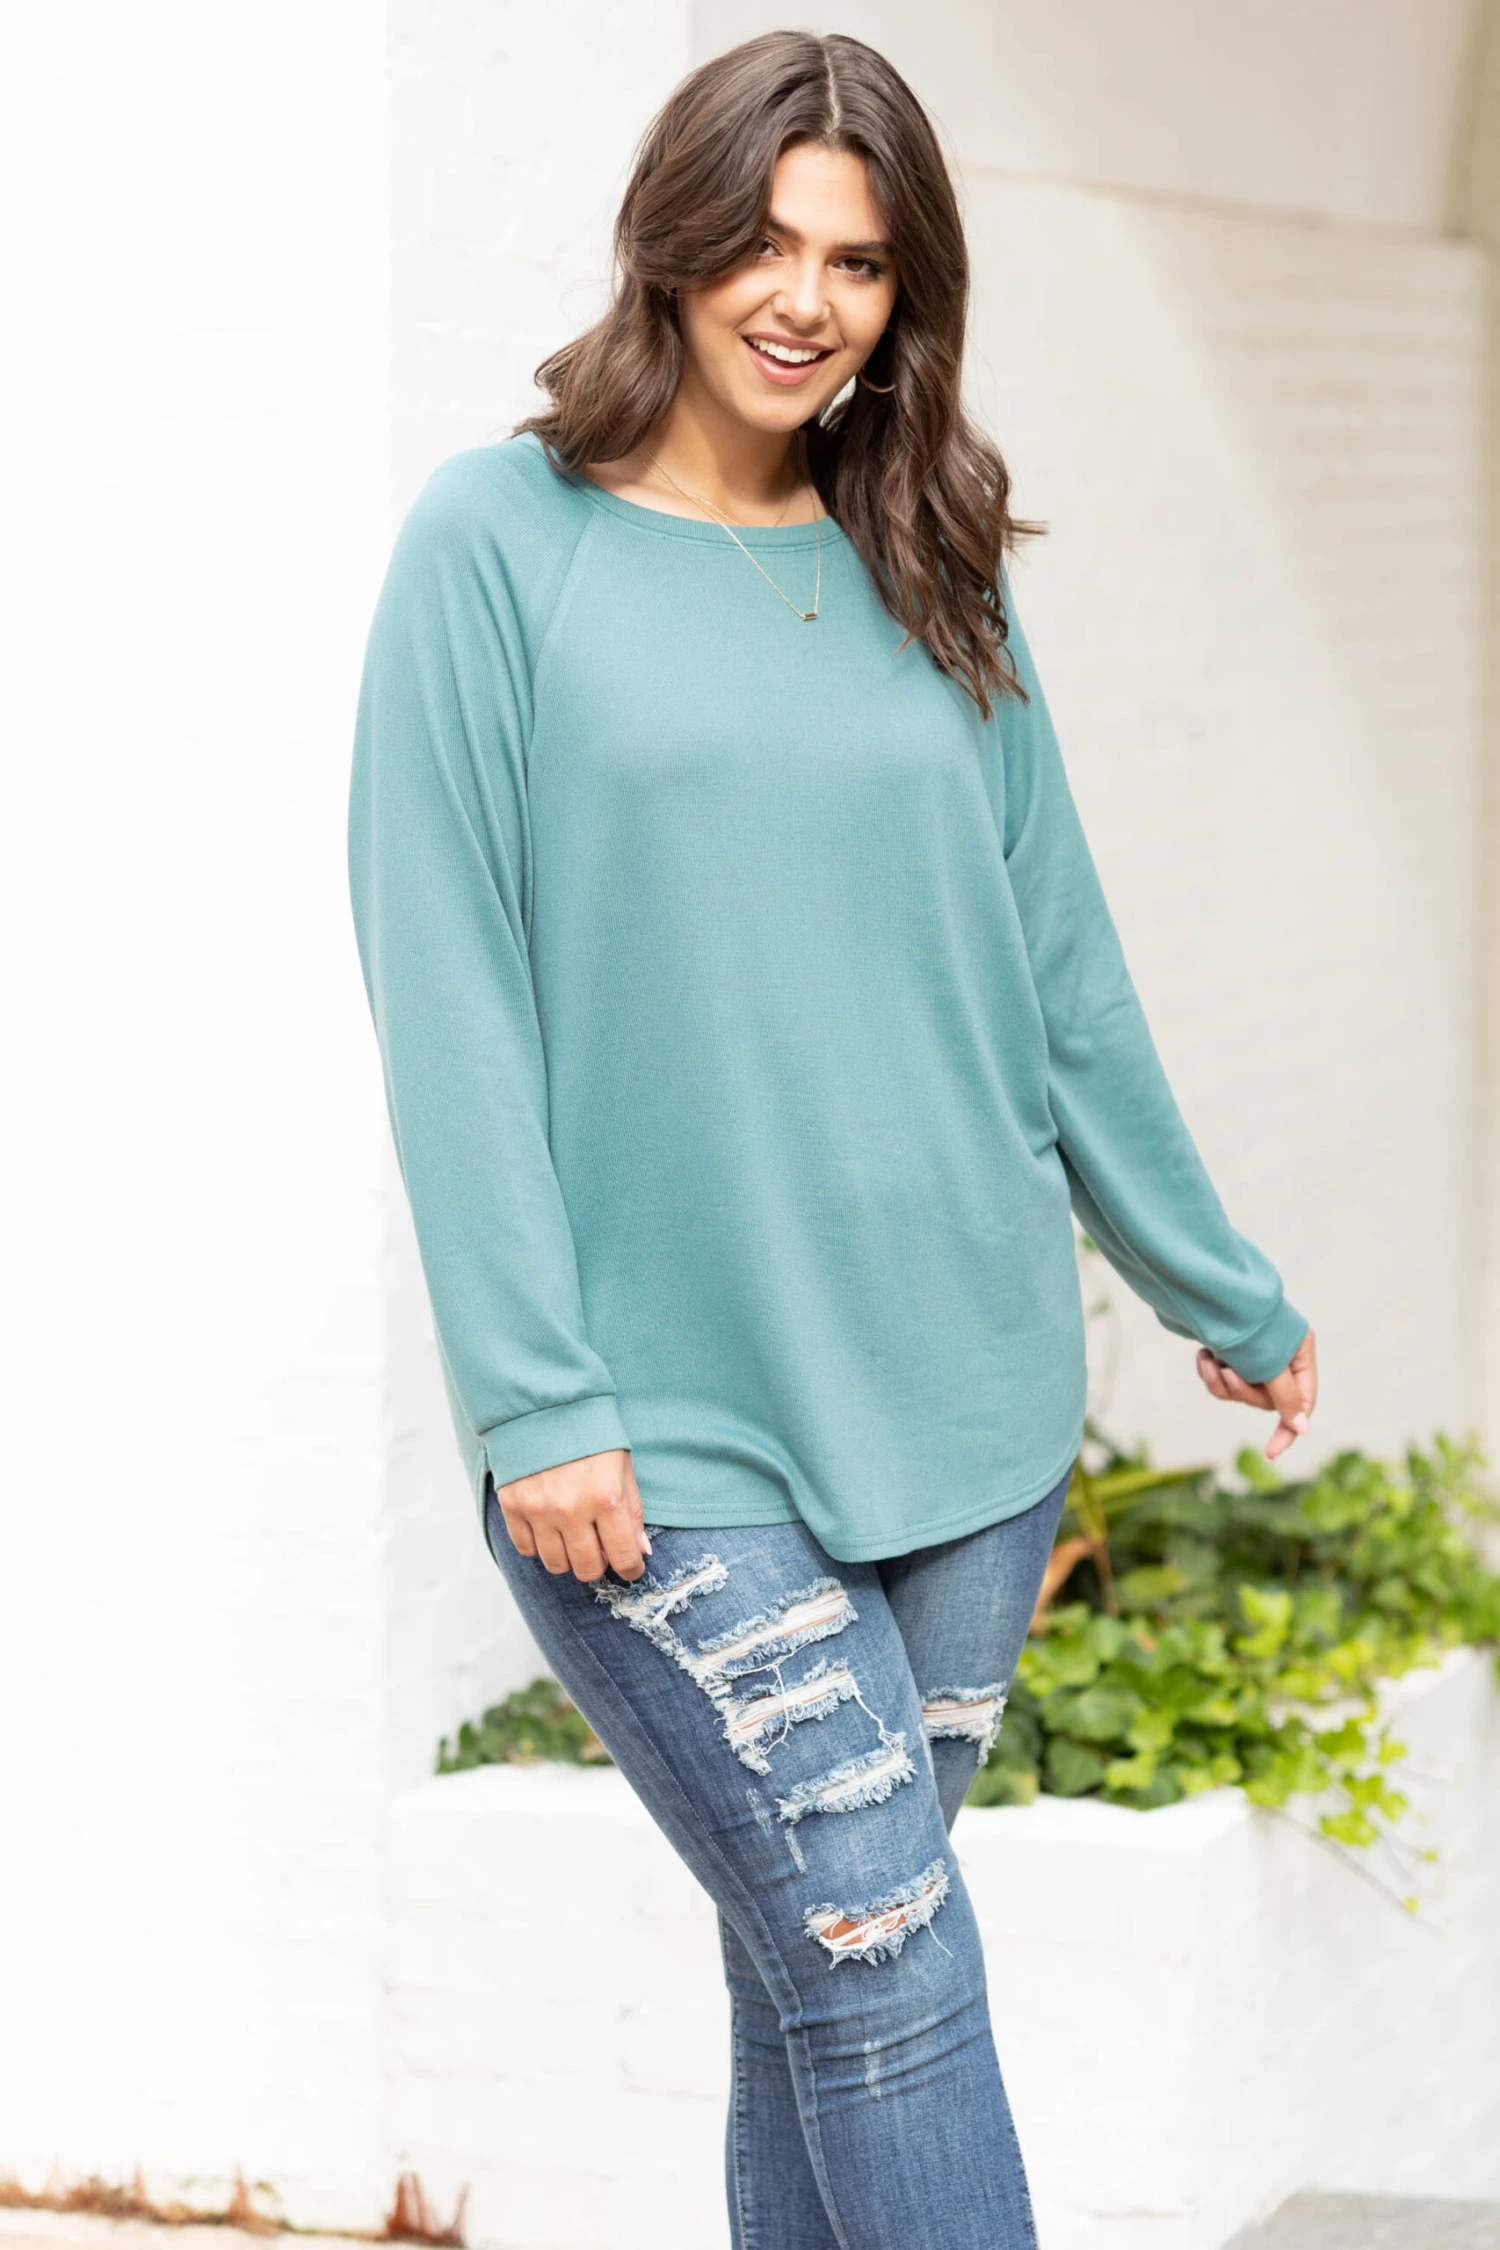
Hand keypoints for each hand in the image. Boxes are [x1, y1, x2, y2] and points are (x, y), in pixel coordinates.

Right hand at [496, 1447, 651, 1582]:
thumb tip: (640, 1551)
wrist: (545, 1404)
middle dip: (598, 1564)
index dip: (631, 1568)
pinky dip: (539, 1545)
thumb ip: (632, 1511)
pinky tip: (548, 1527)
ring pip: (555, 1564)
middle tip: (600, 1548)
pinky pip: (525, 1548)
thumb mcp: (622, 1467)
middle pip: (587, 1569)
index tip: (630, 1567)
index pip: (623, 1557)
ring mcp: (539, 1510)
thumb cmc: (590, 1435)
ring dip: (568, 1557)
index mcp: (607, 1498)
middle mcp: (572, 1510)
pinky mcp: (513, 1506)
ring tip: (572, 1536)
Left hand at [1196, 1326, 1317, 1462]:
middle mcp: (1279, 1354)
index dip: (1287, 1429)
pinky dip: (1211, 1372)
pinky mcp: (1227, 1352)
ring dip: (1222, 1382)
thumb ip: (1285, 1396)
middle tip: (1228, 1373)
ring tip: (1210, 1360)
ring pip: (1240, 1391)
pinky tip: (1202, 1355)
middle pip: (1268, 1399)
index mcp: (1299, 1351)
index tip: (1271, 1453)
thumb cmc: (1242, 1321)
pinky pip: (1222, 1379)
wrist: (1202, 1287)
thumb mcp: (1268, 1363)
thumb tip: (1302, 1428)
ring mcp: (1251, 1354)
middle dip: (1243, 1392)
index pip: (1302, 1402)